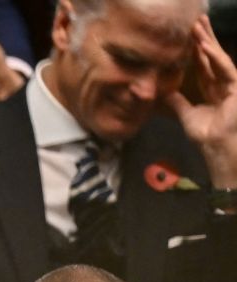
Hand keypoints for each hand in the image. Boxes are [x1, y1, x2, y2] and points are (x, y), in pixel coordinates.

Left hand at [167, 16, 236, 186]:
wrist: (217, 147)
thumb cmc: (206, 136)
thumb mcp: (187, 115)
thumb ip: (177, 102)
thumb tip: (163, 92)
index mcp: (212, 90)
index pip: (203, 65)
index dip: (194, 51)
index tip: (186, 37)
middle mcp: (222, 84)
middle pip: (212, 57)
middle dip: (204, 38)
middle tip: (196, 20)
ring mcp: (231, 84)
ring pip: (218, 58)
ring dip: (208, 42)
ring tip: (198, 26)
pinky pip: (225, 68)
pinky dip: (214, 57)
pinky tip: (204, 45)